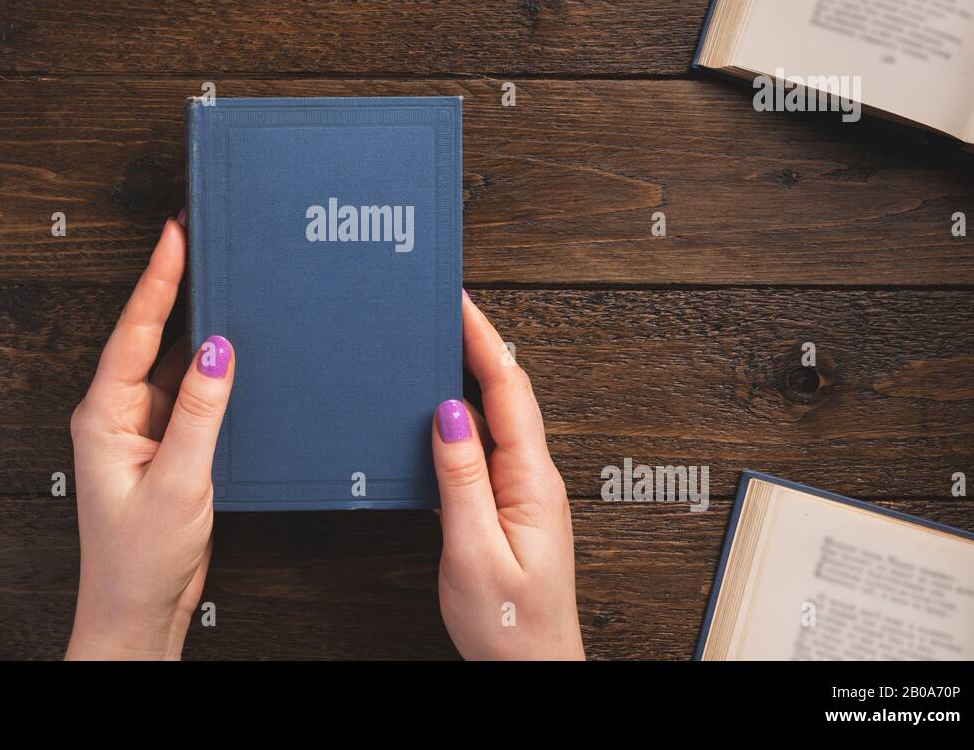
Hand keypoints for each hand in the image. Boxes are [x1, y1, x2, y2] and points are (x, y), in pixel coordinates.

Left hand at [65, 216, 234, 659]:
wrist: (139, 611)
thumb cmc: (139, 559)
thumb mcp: (178, 481)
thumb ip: (201, 412)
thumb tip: (219, 350)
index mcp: (105, 416)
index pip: (135, 332)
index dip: (158, 279)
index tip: (175, 234)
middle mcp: (120, 414)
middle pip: (150, 334)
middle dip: (173, 284)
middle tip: (197, 233)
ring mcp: (143, 428)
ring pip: (174, 360)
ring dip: (195, 322)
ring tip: (220, 274)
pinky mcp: (167, 445)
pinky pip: (191, 391)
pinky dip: (212, 365)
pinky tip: (232, 345)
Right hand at [431, 291, 584, 659]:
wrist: (532, 671)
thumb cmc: (510, 625)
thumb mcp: (473, 551)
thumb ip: (461, 480)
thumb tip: (448, 412)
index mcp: (531, 480)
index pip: (508, 389)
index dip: (483, 339)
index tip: (459, 301)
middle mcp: (533, 477)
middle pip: (507, 392)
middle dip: (477, 343)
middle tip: (444, 308)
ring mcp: (524, 491)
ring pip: (497, 416)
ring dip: (471, 375)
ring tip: (440, 343)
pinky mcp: (510, 506)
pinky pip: (488, 445)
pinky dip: (465, 414)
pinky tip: (444, 411)